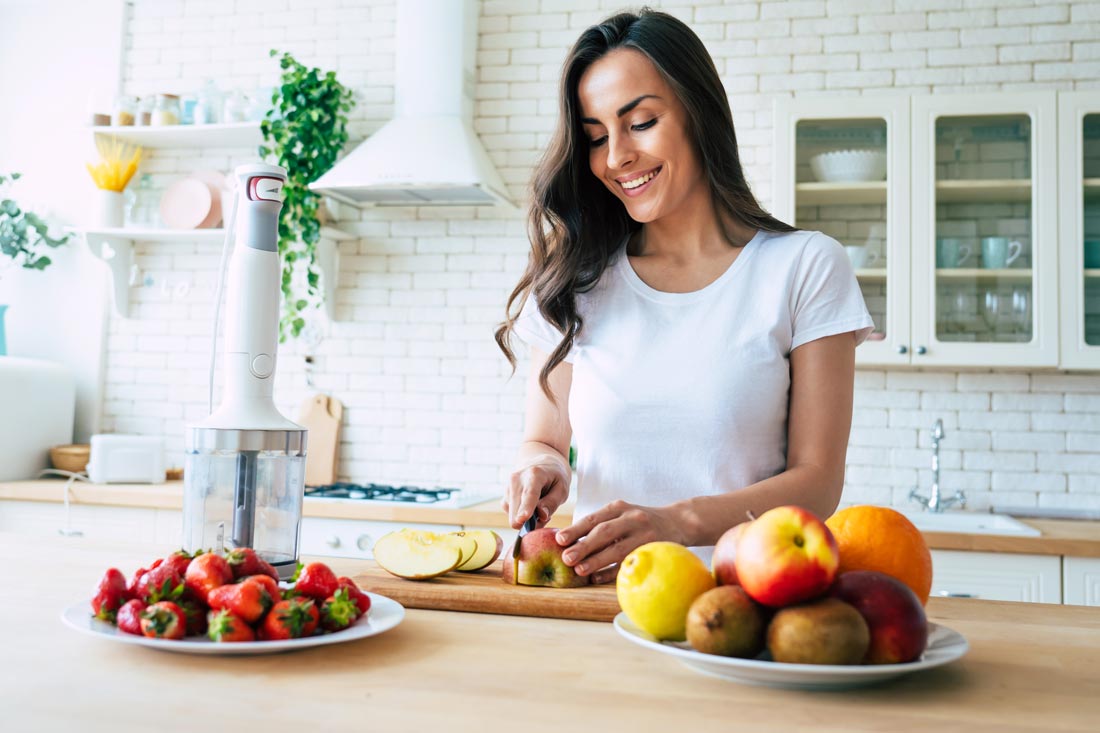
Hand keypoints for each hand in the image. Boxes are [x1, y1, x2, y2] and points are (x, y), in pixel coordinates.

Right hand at [502, 463, 568, 529]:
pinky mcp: (505, 496)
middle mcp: (516, 480)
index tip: (523, 519)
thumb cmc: (554, 476)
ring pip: (513, 516)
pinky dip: (522, 514)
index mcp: (534, 474)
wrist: (540, 462)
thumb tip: (541, 515)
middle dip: (531, 521)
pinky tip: (531, 506)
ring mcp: (508, 488)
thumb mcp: (562, 488)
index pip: (529, 494)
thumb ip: (553, 502)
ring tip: (539, 506)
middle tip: (545, 514)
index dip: (525, 508)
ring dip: (527, 518)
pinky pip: (512, 515)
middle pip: (516, 512)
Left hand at [554, 500, 688, 584]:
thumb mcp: (622, 514)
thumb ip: (600, 524)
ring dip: (597, 561)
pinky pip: (630, 562)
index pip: (594, 518)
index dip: (575, 529)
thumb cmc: (640, 522)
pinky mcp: (653, 549)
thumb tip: (567, 543)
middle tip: (566, 558)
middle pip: (604, 532)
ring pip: (617, 549)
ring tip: (579, 570)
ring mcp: (644, 534)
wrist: (678, 521)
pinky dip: (613, 572)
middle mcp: (632, 518)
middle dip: (583, 545)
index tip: (559, 539)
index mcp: (619, 507)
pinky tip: (597, 578)